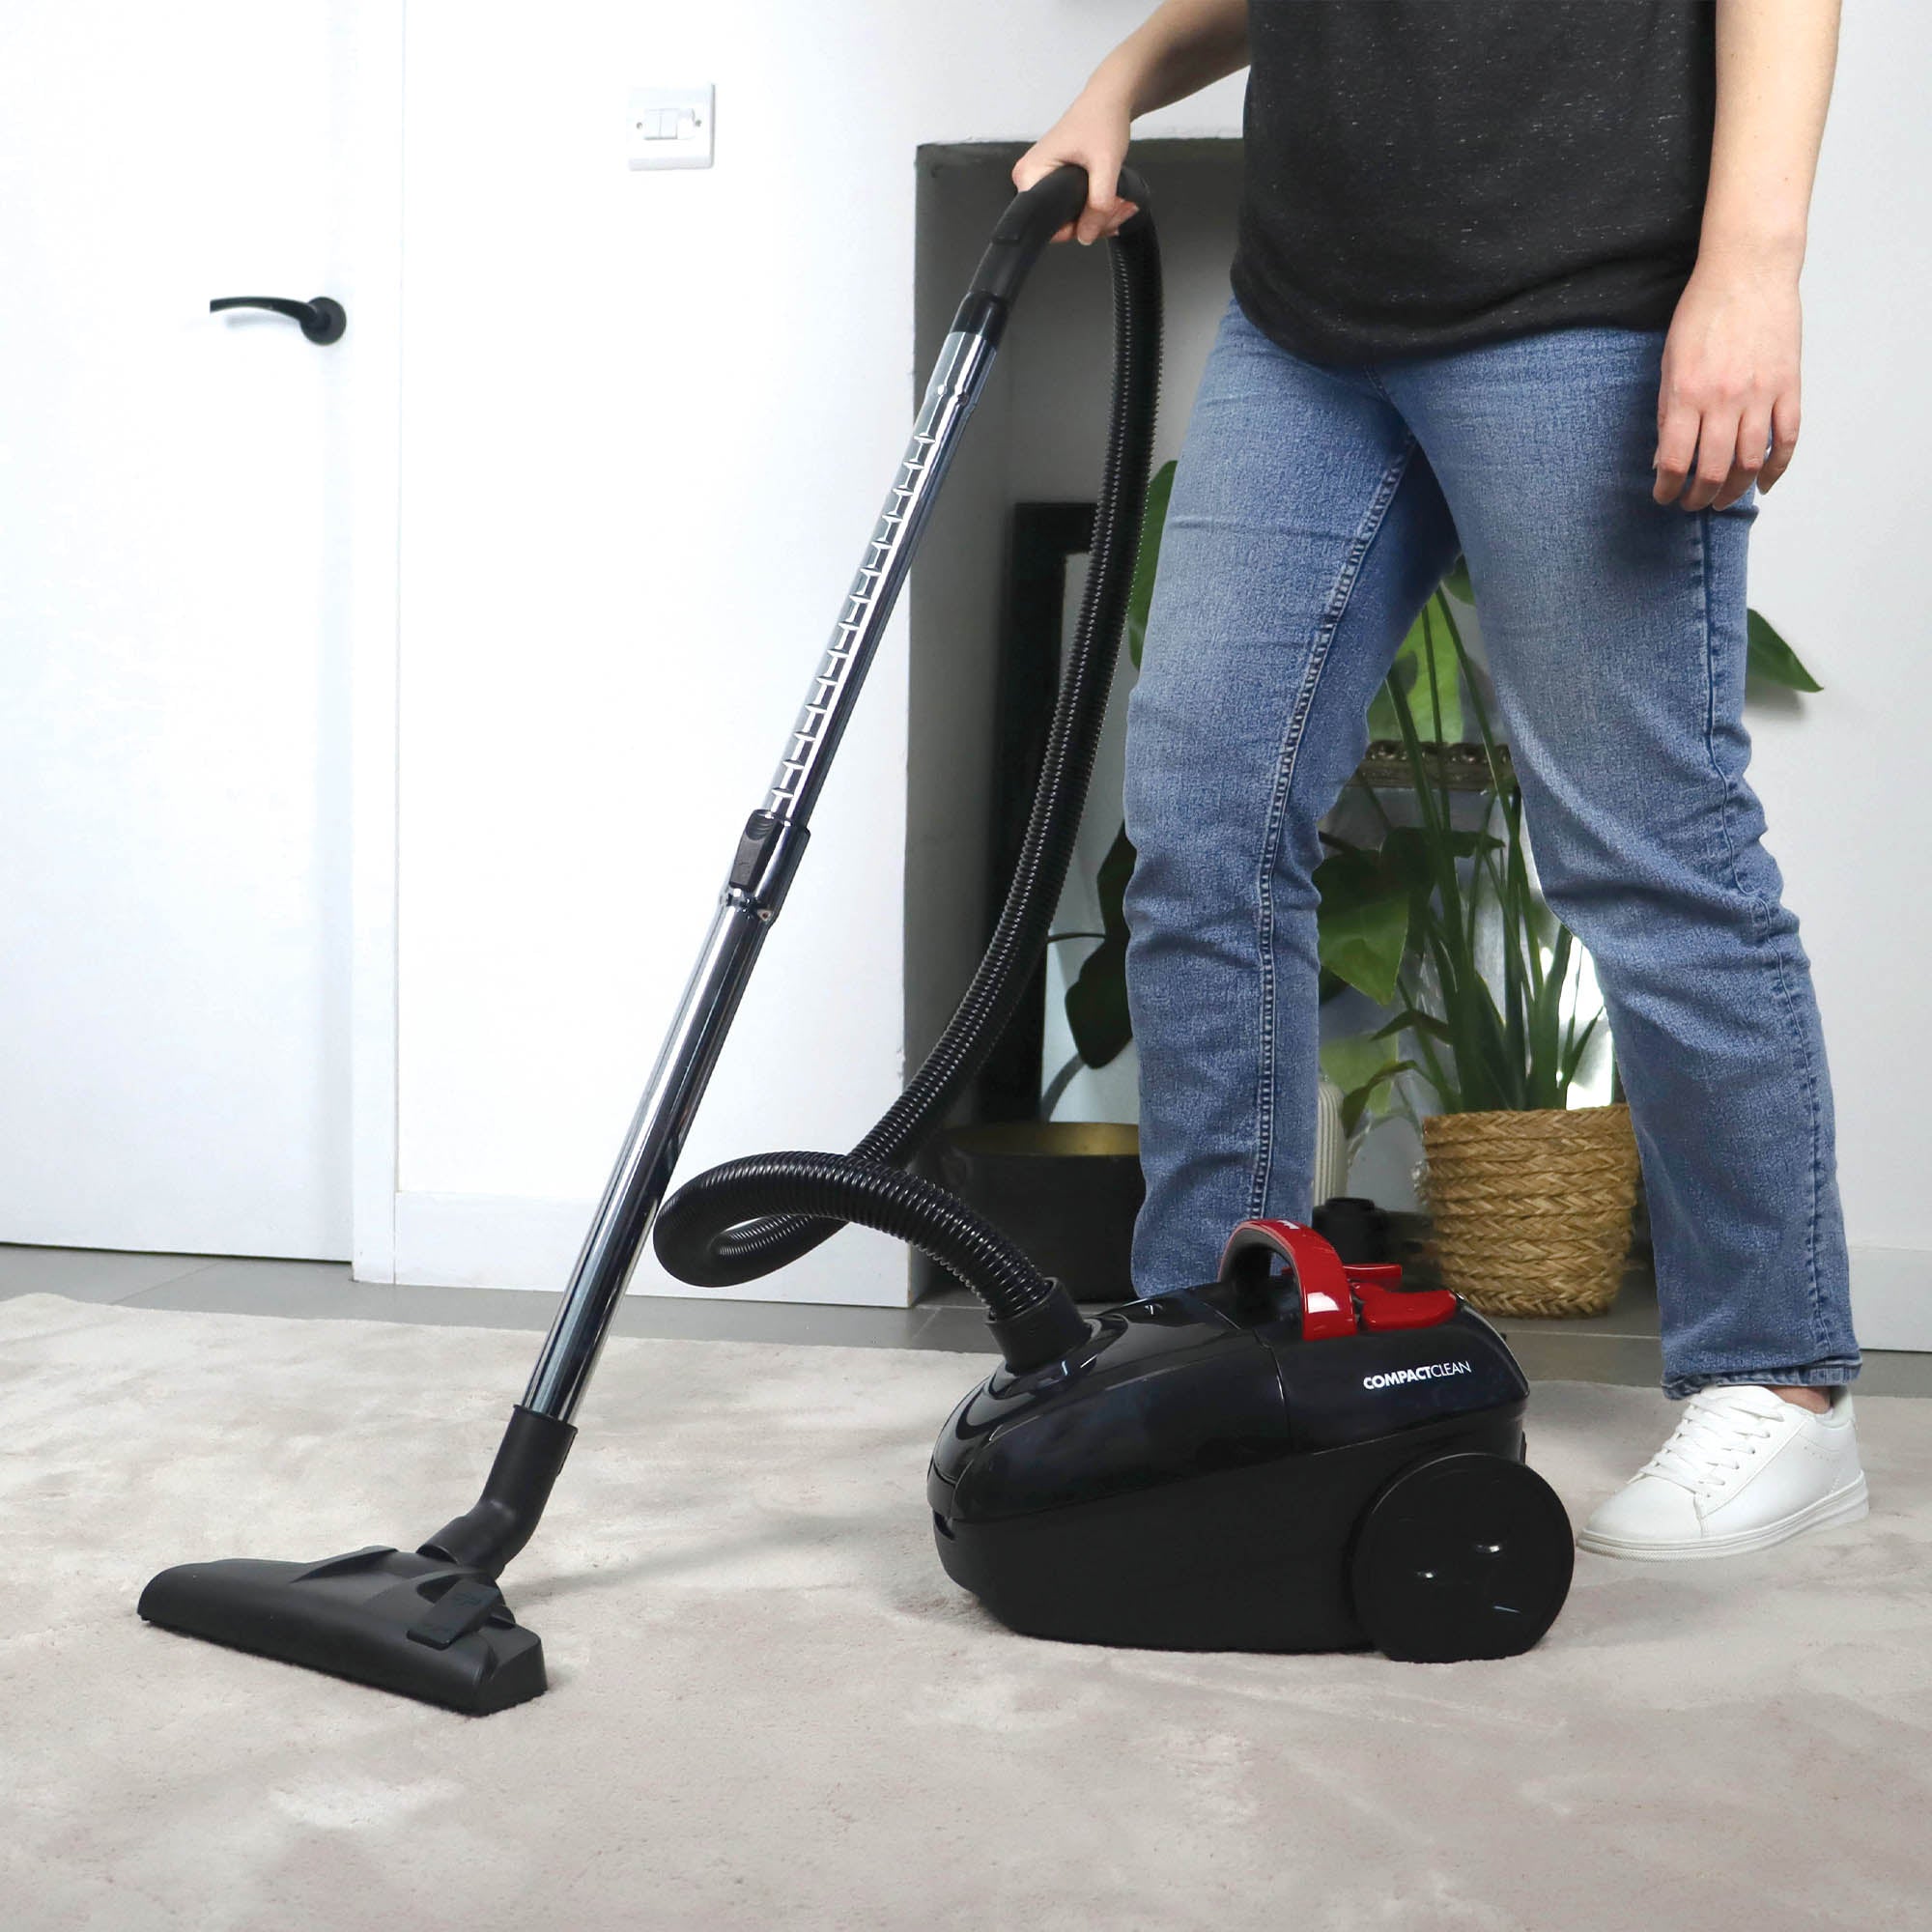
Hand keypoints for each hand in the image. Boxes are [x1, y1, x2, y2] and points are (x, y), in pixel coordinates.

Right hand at [1012, 85, 1138, 244]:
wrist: (1109, 99)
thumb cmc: (1101, 121)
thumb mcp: (1105, 164)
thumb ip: (1098, 203)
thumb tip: (1087, 237)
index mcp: (1030, 174)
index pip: (1044, 223)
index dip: (1074, 228)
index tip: (1102, 220)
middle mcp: (1030, 179)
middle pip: (1058, 223)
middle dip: (1093, 222)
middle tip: (1119, 210)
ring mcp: (1042, 179)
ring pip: (1069, 217)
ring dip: (1099, 217)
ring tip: (1122, 204)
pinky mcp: (1055, 180)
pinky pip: (1073, 207)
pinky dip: (1095, 208)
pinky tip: (1113, 203)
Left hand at [1654, 255, 1803, 511]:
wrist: (1748, 270)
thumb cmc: (1703, 312)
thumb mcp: (1670, 361)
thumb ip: (1668, 411)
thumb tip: (1664, 457)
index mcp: (1688, 393)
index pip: (1675, 461)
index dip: (1667, 489)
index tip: (1663, 496)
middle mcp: (1725, 398)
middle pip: (1712, 470)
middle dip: (1699, 497)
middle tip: (1692, 504)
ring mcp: (1761, 393)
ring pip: (1750, 462)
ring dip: (1735, 489)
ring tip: (1722, 499)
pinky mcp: (1789, 385)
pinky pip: (1787, 438)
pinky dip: (1777, 468)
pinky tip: (1765, 483)